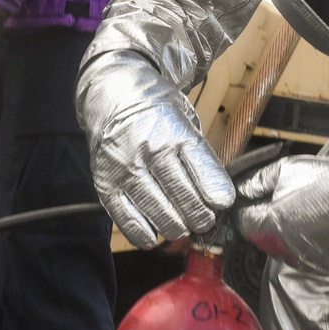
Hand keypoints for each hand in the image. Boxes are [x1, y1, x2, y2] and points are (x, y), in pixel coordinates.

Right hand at [78, 52, 234, 248]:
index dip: (216, 192)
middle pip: (183, 195)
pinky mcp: (105, 182)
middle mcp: (149, 148)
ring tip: (183, 228)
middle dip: (200, 216)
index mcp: (174, 130)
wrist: (110, 93)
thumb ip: (200, 156)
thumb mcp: (185, 120)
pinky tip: (154, 236)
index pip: (202, 168)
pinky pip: (125, 217)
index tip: (223, 204)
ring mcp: (125, 167)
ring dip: (176, 227)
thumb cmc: (156, 111)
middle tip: (204, 221)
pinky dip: (143, 233)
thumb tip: (217, 197)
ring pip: (157, 210)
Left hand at [235, 144, 328, 276]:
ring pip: (286, 251)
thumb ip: (257, 183)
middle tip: (285, 205)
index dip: (247, 210)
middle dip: (268, 224)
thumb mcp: (286, 170)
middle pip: (264, 240)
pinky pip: (309, 259)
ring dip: (289, 237)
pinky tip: (323, 227)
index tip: (255, 202)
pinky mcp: (326, 267)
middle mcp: (285, 249)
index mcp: (271, 225)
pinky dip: (311, 246)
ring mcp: (306, 260)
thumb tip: (240, 190)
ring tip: (308, 216)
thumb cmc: (327, 178)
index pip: (244, 223)